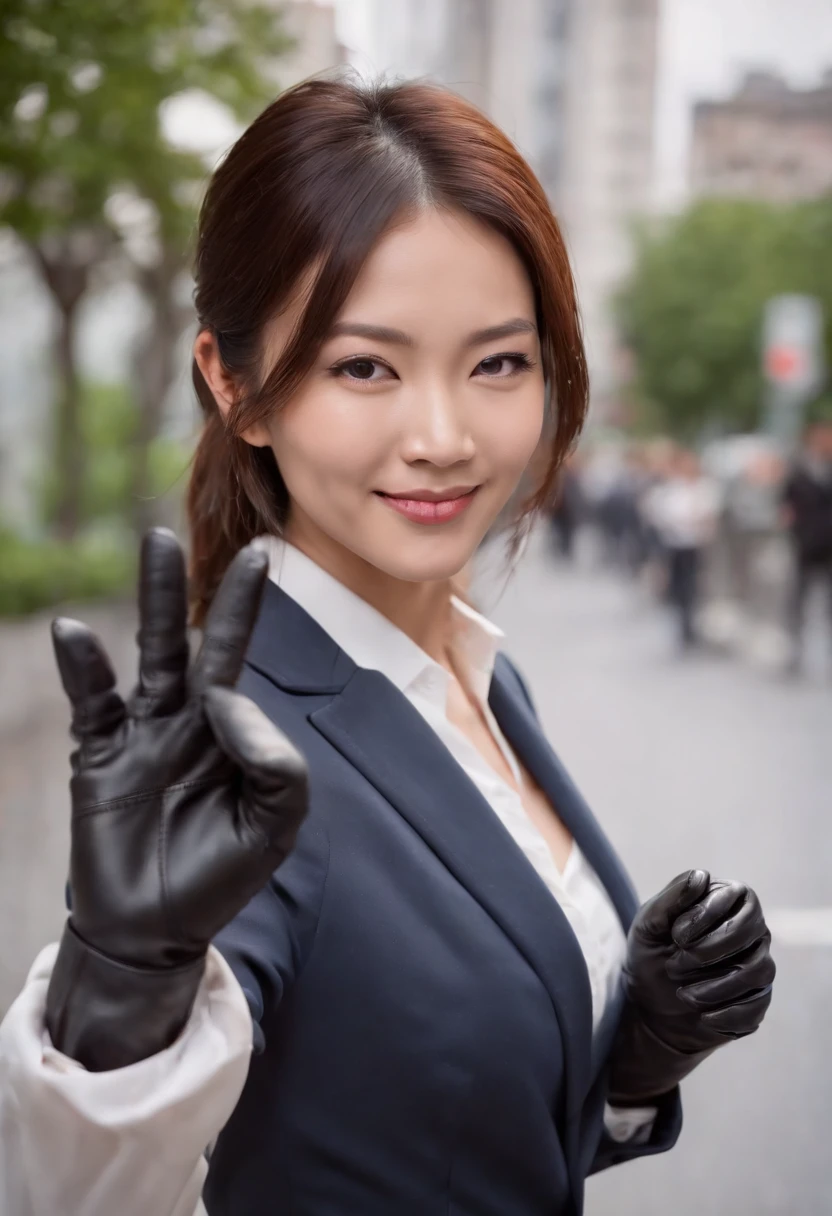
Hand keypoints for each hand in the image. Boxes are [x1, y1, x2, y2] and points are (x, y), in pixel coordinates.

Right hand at [45, 529, 307, 1070]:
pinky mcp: (100, 755)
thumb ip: (275, 763)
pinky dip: (84, 667)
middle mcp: (188, 720)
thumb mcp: (272, 826)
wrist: (155, 931)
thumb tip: (228, 700)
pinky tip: (77, 633)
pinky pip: (93, 702)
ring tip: (159, 541)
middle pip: (200, 641)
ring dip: (157, 599)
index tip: (217, 716)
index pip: (242, 674)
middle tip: (232, 536)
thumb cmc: (220, 877)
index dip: (244, 702)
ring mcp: (142, 733)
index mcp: (232, 733)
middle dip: (212, 591)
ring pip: (152, 653)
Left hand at [608, 869, 774, 1103]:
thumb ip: (672, 898)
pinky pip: (757, 1006)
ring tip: (684, 994)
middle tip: (675, 965)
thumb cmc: (650, 954)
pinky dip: (727, 1013)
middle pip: (753, 931)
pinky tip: (703, 1015)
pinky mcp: (758, 1000)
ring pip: (758, 970)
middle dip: (710, 950)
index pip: (736, 896)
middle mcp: (750, 929)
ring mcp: (758, 964)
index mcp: (726, 900)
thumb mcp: (648, 925)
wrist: (649, 1005)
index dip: (706, 916)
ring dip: (717, 986)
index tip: (675, 936)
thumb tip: (701, 877)